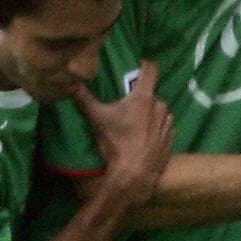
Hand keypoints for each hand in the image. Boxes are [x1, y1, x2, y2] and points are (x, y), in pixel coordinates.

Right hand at [69, 60, 173, 204]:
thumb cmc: (116, 143)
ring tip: (135, 124)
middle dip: (141, 96)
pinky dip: (156, 128)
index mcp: (144, 97)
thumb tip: (69, 81)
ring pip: (159, 110)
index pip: (152, 69)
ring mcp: (168, 123)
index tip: (139, 64)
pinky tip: (144, 138)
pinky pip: (164, 126)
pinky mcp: (171, 138)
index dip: (146, 64)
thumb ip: (84, 98)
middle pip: (152, 93)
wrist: (135, 175)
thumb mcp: (98, 118)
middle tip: (127, 105)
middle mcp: (160, 106)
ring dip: (150, 113)